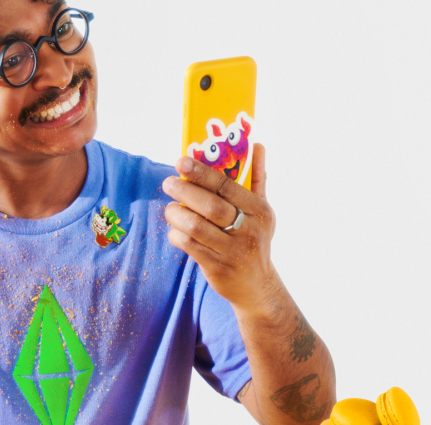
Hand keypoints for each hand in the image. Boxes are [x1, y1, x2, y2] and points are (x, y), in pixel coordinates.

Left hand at [163, 143, 278, 314]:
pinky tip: (175, 229)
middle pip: (211, 206)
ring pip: (196, 227)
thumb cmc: (255, 238)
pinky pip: (190, 246)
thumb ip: (257, 178)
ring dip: (176, 215)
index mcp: (259, 210)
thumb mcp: (262, 209)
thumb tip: (257, 145)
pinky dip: (177, 235)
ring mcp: (233, 251)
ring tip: (170, 208)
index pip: (227, 186)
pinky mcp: (218, 268)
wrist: (257, 286)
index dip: (202, 173)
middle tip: (168, 183)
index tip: (182, 162)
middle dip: (185, 192)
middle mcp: (249, 230)